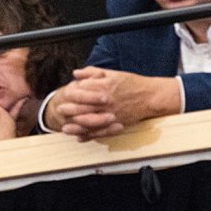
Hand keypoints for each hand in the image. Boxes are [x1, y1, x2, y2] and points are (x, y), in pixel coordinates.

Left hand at [51, 67, 177, 141]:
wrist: (151, 96)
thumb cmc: (132, 83)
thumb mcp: (112, 73)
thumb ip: (92, 72)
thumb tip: (76, 73)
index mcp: (105, 87)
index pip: (82, 90)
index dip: (72, 92)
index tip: (65, 93)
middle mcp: (107, 101)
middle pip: (83, 107)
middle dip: (69, 109)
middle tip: (59, 110)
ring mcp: (112, 114)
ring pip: (90, 122)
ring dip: (75, 125)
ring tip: (64, 127)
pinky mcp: (117, 124)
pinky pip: (100, 132)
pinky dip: (89, 135)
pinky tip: (79, 137)